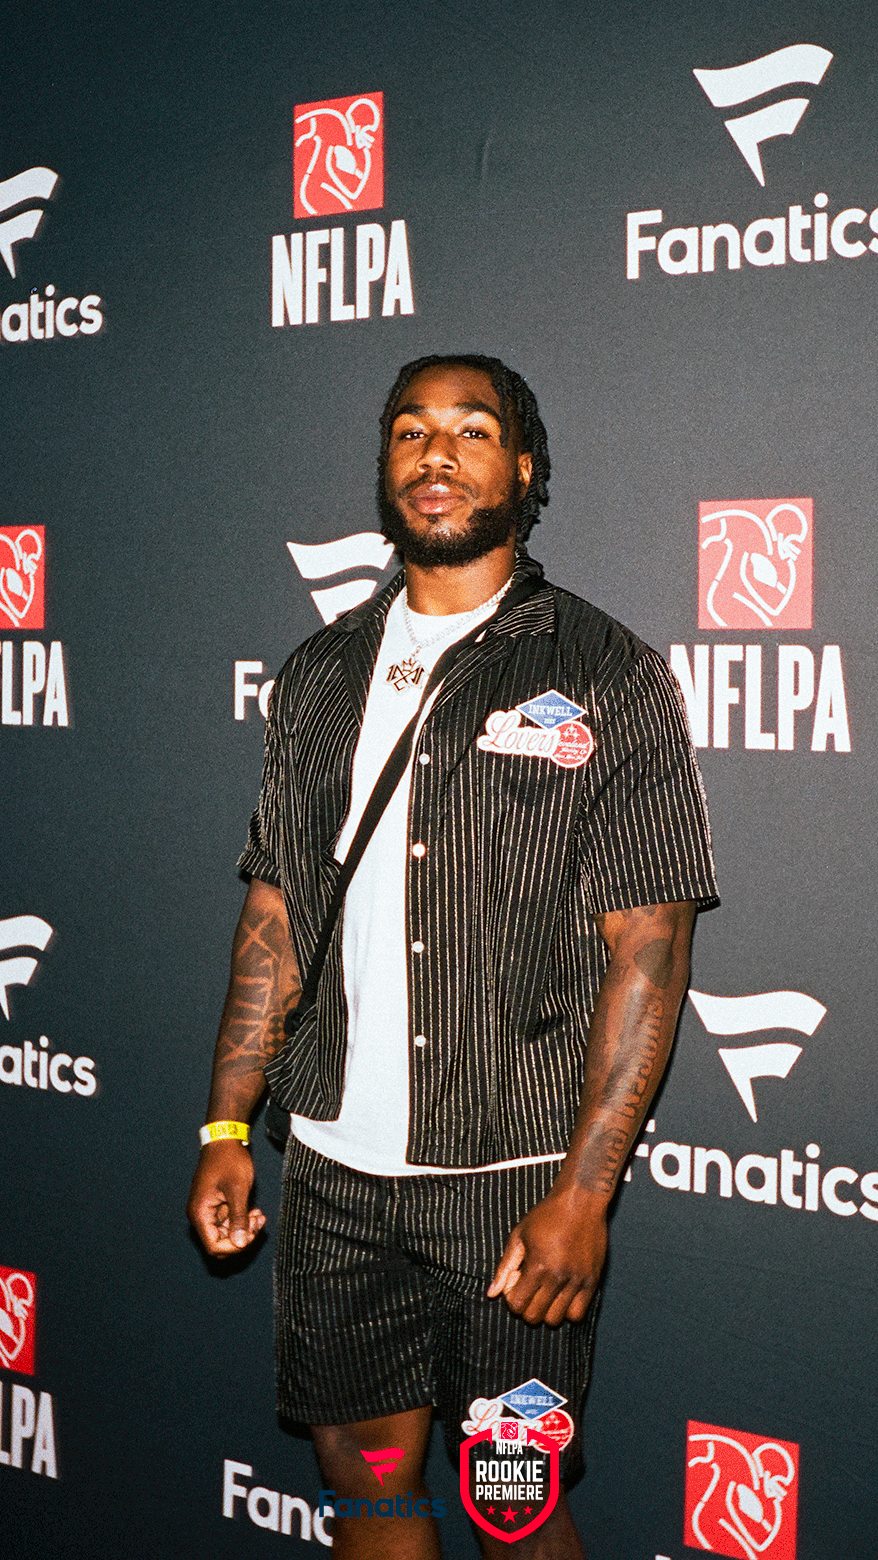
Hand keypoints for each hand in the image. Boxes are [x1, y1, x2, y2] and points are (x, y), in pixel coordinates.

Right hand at [186, 1140, 265, 1255]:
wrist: (225, 1140)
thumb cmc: (229, 1160)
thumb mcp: (237, 1189)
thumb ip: (238, 1218)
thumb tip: (241, 1244)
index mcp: (200, 1213)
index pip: (213, 1246)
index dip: (233, 1246)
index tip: (251, 1234)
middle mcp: (201, 1215)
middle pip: (220, 1242)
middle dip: (242, 1237)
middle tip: (258, 1222)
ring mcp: (209, 1211)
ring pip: (227, 1233)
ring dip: (245, 1228)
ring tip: (259, 1216)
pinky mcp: (217, 1206)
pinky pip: (229, 1222)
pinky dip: (242, 1219)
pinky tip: (256, 1212)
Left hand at [487, 1186, 606, 1324]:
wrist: (581, 1201)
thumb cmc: (546, 1215)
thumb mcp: (519, 1236)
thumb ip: (504, 1267)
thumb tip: (491, 1294)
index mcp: (537, 1266)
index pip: (517, 1305)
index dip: (512, 1297)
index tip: (517, 1280)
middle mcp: (558, 1277)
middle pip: (535, 1317)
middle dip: (526, 1306)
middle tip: (530, 1286)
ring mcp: (577, 1281)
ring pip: (556, 1319)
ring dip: (546, 1310)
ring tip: (546, 1290)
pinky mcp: (592, 1281)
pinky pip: (578, 1314)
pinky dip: (567, 1311)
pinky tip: (562, 1293)